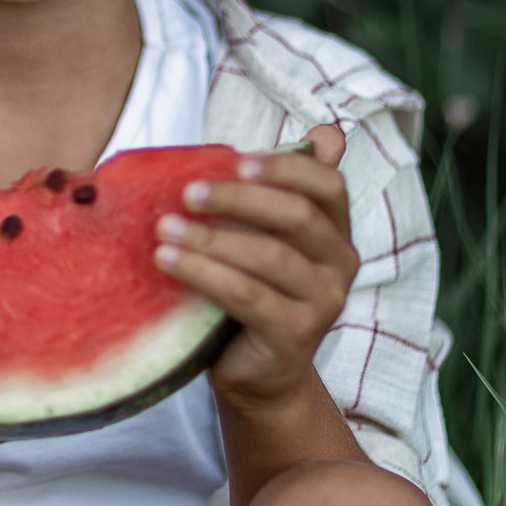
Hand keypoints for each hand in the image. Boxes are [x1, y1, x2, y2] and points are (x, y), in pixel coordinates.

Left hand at [152, 123, 356, 411]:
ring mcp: (324, 303)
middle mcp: (341, 266)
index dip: (286, 167)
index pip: (328, 185)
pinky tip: (168, 260)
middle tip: (187, 192)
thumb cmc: (255, 292)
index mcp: (336, 232)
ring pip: (269, 257)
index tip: (235, 159)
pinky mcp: (295, 336)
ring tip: (164, 227)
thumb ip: (281, 190)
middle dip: (239, 198)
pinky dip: (204, 273)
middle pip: (297, 216)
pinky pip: (247, 296)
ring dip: (210, 237)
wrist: (257, 373)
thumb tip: (325, 132)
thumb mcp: (266, 236)